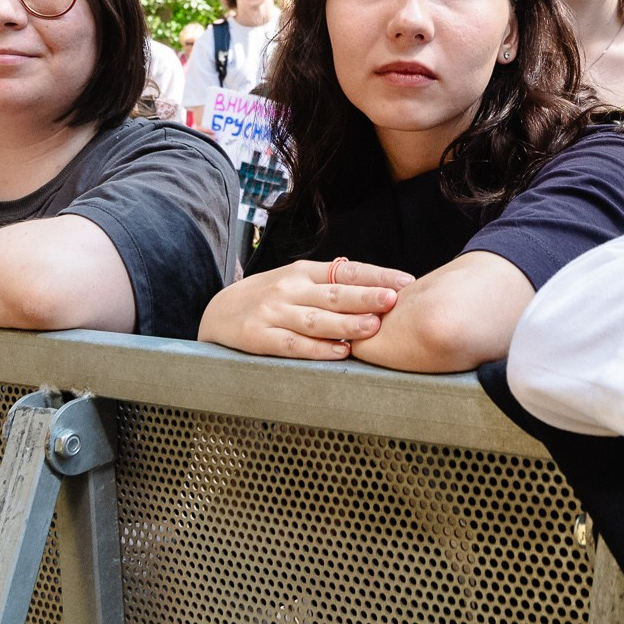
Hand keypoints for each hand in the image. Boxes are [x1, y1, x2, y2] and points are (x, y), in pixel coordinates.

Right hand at [197, 257, 413, 360]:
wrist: (217, 312)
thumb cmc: (268, 298)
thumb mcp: (295, 281)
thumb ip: (328, 282)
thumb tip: (368, 279)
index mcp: (304, 272)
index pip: (347, 271)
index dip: (377, 276)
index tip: (405, 282)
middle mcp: (290, 289)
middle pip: (334, 293)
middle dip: (366, 296)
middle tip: (393, 300)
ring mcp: (274, 313)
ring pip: (316, 320)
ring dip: (346, 324)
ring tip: (372, 327)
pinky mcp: (259, 337)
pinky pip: (293, 345)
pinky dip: (317, 349)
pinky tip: (340, 352)